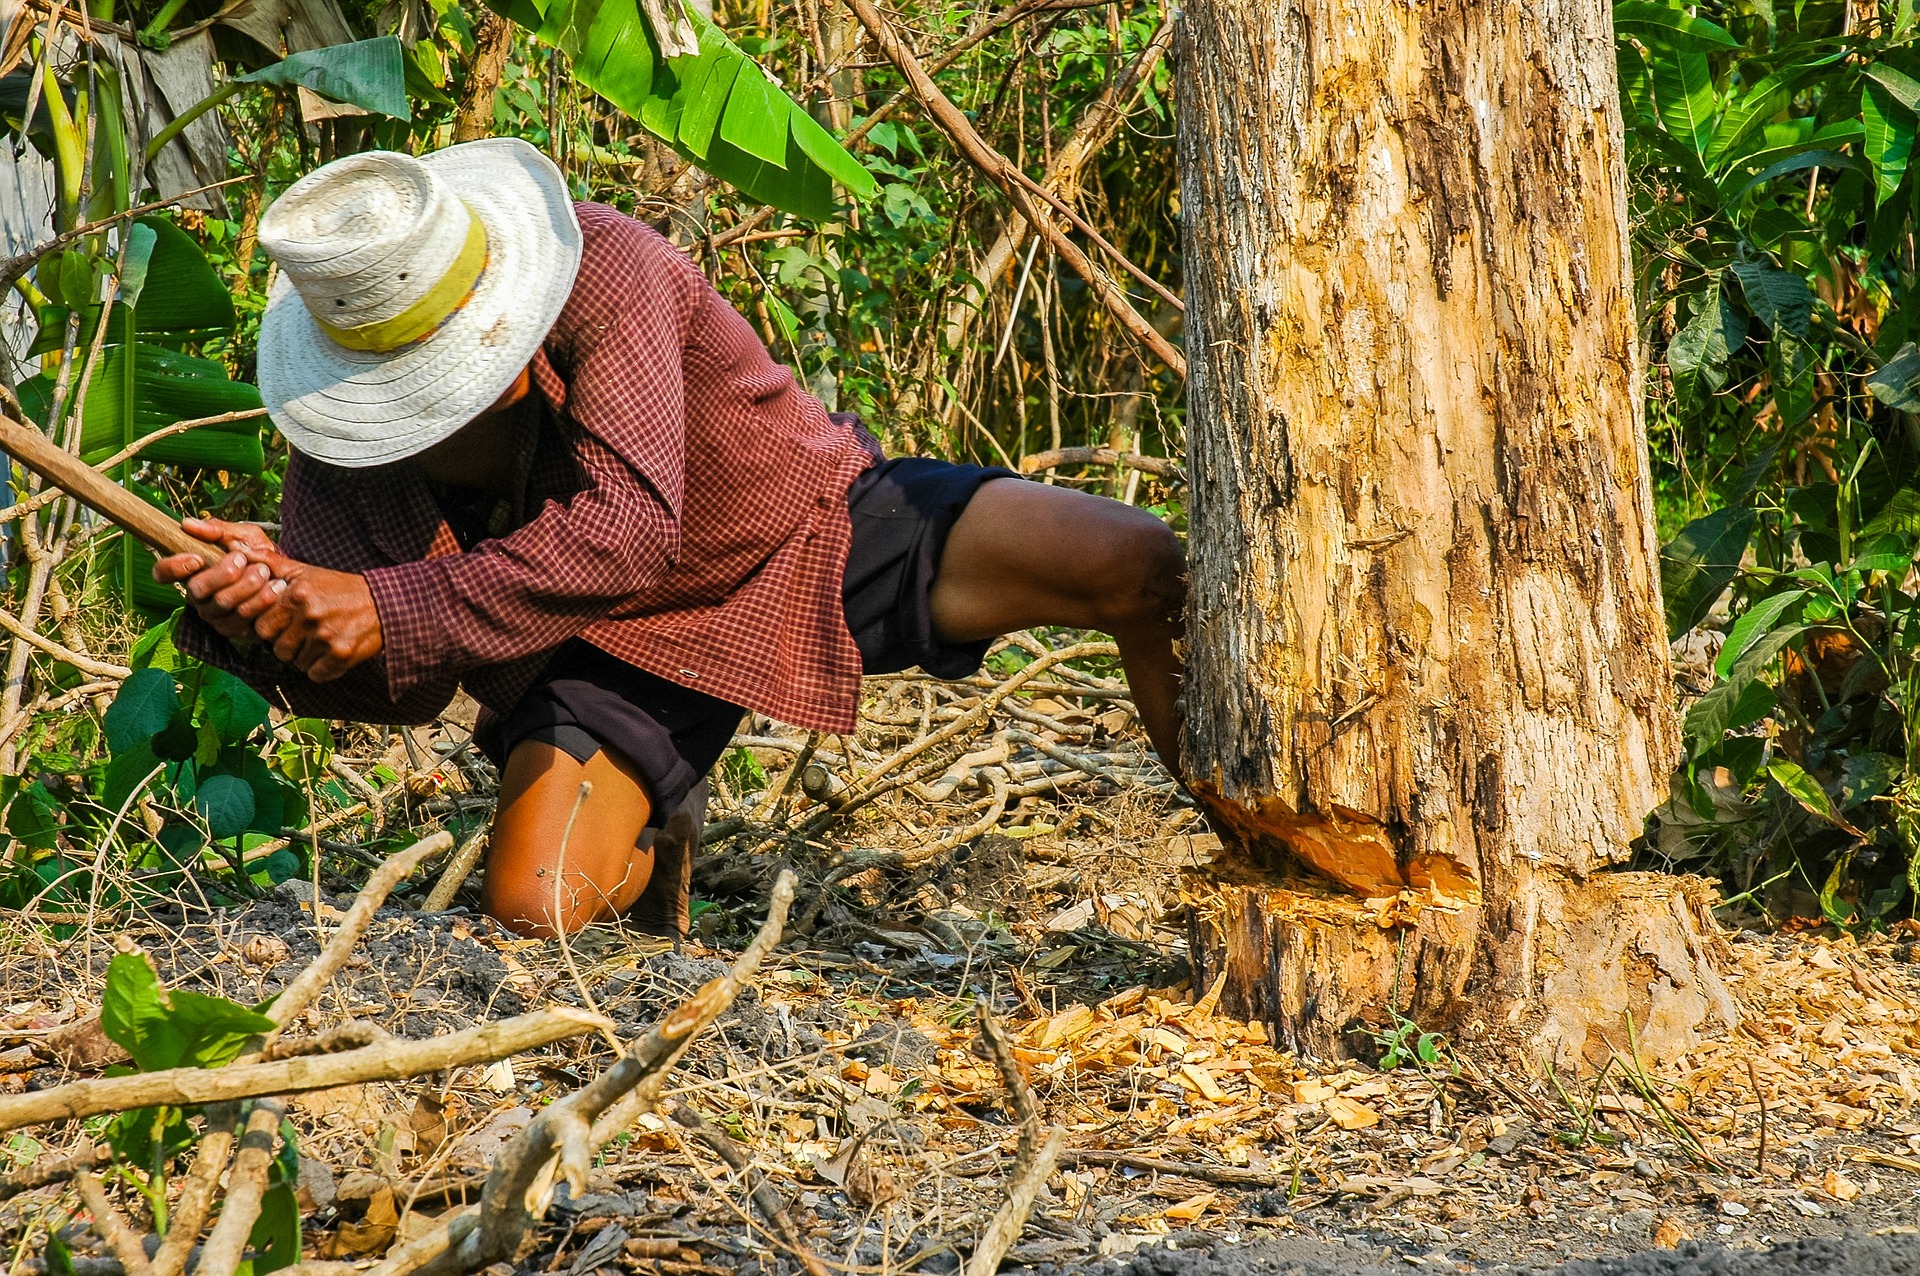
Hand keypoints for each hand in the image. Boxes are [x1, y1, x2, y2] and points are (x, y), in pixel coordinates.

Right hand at [154, 518, 287, 640]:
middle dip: (222, 573)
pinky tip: (276, 588)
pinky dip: (262, 601)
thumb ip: (219, 529)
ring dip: (246, 585)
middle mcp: (199, 597)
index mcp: (194, 571)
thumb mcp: (243, 536)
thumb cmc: (259, 555)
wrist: (289, 577)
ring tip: (265, 571)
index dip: (172, 567)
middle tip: (243, 559)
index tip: (197, 558)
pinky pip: (243, 620)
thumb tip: (187, 524)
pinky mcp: (236, 629)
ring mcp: (216, 615)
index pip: (163, 572)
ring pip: (221, 604)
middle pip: (196, 590)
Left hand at [250, 561, 383, 681]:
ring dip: (305, 657)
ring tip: (319, 641)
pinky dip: (321, 668)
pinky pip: (316, 674)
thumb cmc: (340, 588)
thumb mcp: (305, 571)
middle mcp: (310, 616)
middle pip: (278, 649)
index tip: (286, 625)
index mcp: (297, 596)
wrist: (384, 603)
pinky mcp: (341, 655)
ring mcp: (326, 637)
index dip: (272, 629)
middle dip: (287, 645)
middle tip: (303, 636)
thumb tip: (240, 550)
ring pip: (296, 663)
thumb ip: (271, 563)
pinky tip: (331, 653)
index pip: (262, 628)